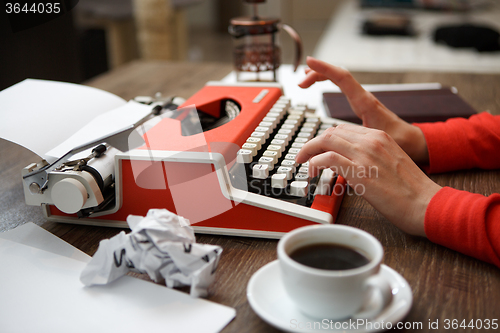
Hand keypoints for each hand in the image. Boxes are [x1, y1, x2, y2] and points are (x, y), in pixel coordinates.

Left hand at [296, 124, 440, 236]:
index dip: (325, 139)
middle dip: (313, 144)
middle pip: (331, 132)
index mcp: (380, 136)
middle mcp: (372, 141)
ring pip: (326, 140)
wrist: (426, 204)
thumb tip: (346, 164)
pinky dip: (315, 162)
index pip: (343, 129)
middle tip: (304, 157)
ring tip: (304, 165)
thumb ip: (369, 158)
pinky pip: (328, 158)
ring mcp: (366, 155)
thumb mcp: (390, 163)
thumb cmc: (410, 190)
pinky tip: (313, 171)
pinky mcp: (360, 172)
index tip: (317, 150)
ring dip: (309, 152)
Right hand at [299, 56, 428, 163]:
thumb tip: (334, 145)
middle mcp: (363, 98)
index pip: (342, 78)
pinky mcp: (362, 105)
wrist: (414, 142)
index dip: (324, 68)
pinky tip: (320, 89)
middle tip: (301, 81)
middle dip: (317, 74)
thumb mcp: (378, 140)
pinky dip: (329, 84)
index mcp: (365, 103)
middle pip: (337, 75)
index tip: (309, 63)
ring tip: (306, 79)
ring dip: (322, 77)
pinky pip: (342, 88)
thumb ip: (357, 140)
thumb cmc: (400, 141)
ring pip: (339, 80)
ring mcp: (362, 100)